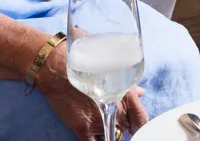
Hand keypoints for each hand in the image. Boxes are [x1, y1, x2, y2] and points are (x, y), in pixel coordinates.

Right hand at [36, 44, 150, 139]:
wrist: (58, 71)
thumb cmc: (85, 66)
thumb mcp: (112, 71)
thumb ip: (128, 86)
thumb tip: (140, 93)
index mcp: (126, 95)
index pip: (141, 120)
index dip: (139, 125)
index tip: (134, 126)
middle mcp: (117, 111)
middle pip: (127, 129)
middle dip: (123, 127)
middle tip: (114, 122)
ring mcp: (100, 122)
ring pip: (113, 138)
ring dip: (109, 134)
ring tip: (102, 127)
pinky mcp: (83, 130)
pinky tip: (93, 136)